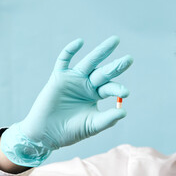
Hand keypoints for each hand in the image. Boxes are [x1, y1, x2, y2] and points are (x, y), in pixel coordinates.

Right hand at [0, 36, 132, 166]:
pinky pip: (64, 61)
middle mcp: (87, 84)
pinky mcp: (58, 77)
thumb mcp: (92, 125)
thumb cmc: (70, 131)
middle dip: (116, 66)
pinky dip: (70, 51)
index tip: (125, 93)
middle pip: (105, 72)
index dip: (117, 89)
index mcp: (96, 95)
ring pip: (90, 62)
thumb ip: (108, 119)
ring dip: (102, 51)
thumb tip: (124, 111)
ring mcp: (73, 79)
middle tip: (130, 59)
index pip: (110, 88)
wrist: (46, 135)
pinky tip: (80, 42)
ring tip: (115, 40)